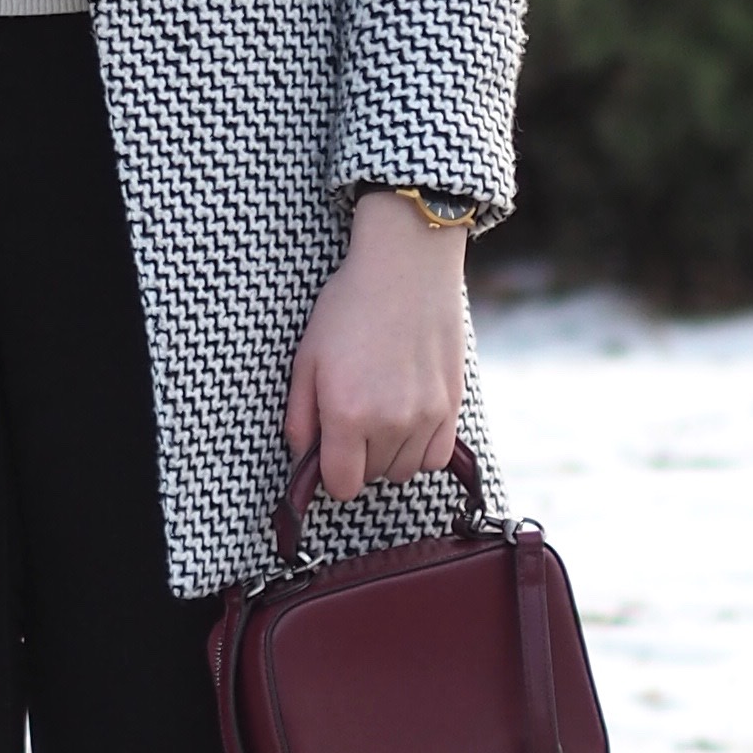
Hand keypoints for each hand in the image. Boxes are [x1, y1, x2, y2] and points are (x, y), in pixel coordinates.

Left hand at [284, 191, 469, 505]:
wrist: (406, 267)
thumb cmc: (349, 306)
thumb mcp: (306, 358)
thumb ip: (300, 416)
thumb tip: (305, 455)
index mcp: (346, 414)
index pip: (341, 485)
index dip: (330, 474)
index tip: (328, 452)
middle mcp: (390, 423)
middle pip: (372, 478)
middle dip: (357, 458)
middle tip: (352, 420)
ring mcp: (426, 416)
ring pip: (404, 470)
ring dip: (389, 455)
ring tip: (380, 417)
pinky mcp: (452, 405)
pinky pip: (436, 457)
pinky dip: (420, 449)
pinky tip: (408, 423)